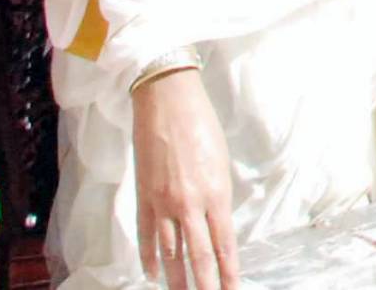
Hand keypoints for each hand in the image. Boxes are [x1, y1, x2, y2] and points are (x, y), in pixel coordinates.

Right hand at [132, 68, 238, 289]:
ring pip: (171, 253)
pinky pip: (147, 236)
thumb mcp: (221, 163)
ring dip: (177, 279)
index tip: (231, 289)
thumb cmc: (201, 126)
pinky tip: (154, 273)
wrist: (167, 103)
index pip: (224, 244)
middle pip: (199, 256)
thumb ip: (218, 196)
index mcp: (216, 193)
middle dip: (205, 284)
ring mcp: (163, 203)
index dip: (228, 272)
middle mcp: (190, 204)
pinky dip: (150, 258)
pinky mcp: (144, 198)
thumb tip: (216, 223)